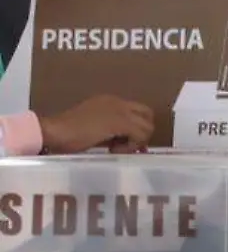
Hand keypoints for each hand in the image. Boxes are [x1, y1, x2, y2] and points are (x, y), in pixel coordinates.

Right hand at [40, 95, 154, 153]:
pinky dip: (131, 146)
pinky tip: (113, 150)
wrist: (55, 131)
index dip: (134, 128)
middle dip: (142, 133)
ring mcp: (120, 110)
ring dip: (135, 141)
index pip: (137, 111)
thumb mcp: (94, 127)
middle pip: (147, 115)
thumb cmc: (67, 133)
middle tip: (126, 145)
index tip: (121, 142)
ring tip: (116, 149)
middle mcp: (118, 102)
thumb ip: (110, 129)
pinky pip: (140, 134)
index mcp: (110, 101)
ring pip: (147, 126)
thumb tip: (124, 140)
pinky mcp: (120, 122)